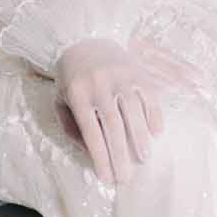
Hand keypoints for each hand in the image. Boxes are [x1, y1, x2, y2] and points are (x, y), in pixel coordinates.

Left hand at [54, 35, 204, 186]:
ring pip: (134, 112)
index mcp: (78, 95)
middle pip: (114, 127)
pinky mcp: (137, 70)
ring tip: (144, 158)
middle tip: (127, 177)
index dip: (101, 158)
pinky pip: (149, 95)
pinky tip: (156, 133)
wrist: (84, 38)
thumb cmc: (71, 77)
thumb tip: (89, 152)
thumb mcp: (60, 100)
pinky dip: (154, 115)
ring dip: (140, 138)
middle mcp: (100, 85)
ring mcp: (120, 76)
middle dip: (121, 155)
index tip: (107, 178)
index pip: (92, 133)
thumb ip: (71, 127)